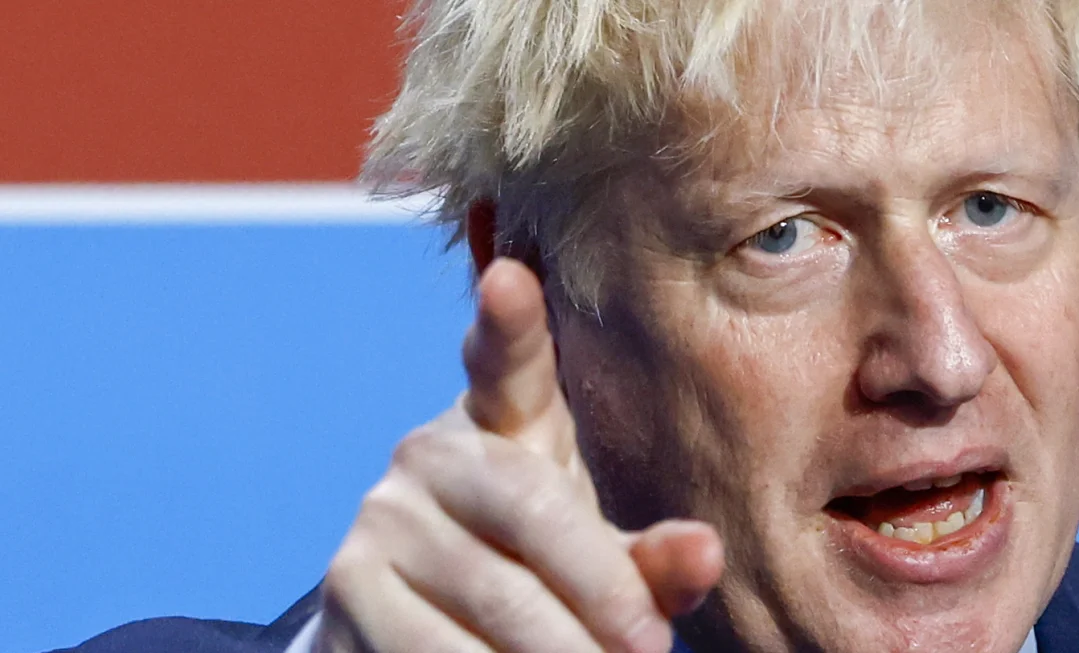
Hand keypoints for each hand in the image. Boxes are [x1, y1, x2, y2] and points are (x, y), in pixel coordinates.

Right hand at [314, 258, 723, 652]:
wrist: (411, 627)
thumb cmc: (529, 575)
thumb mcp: (593, 560)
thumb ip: (648, 560)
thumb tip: (705, 552)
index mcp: (501, 423)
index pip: (504, 362)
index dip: (509, 323)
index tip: (510, 279)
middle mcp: (432, 452)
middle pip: (531, 507)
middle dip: (602, 590)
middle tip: (649, 649)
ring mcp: (382, 515)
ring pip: (493, 593)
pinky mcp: (347, 586)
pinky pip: (437, 648)